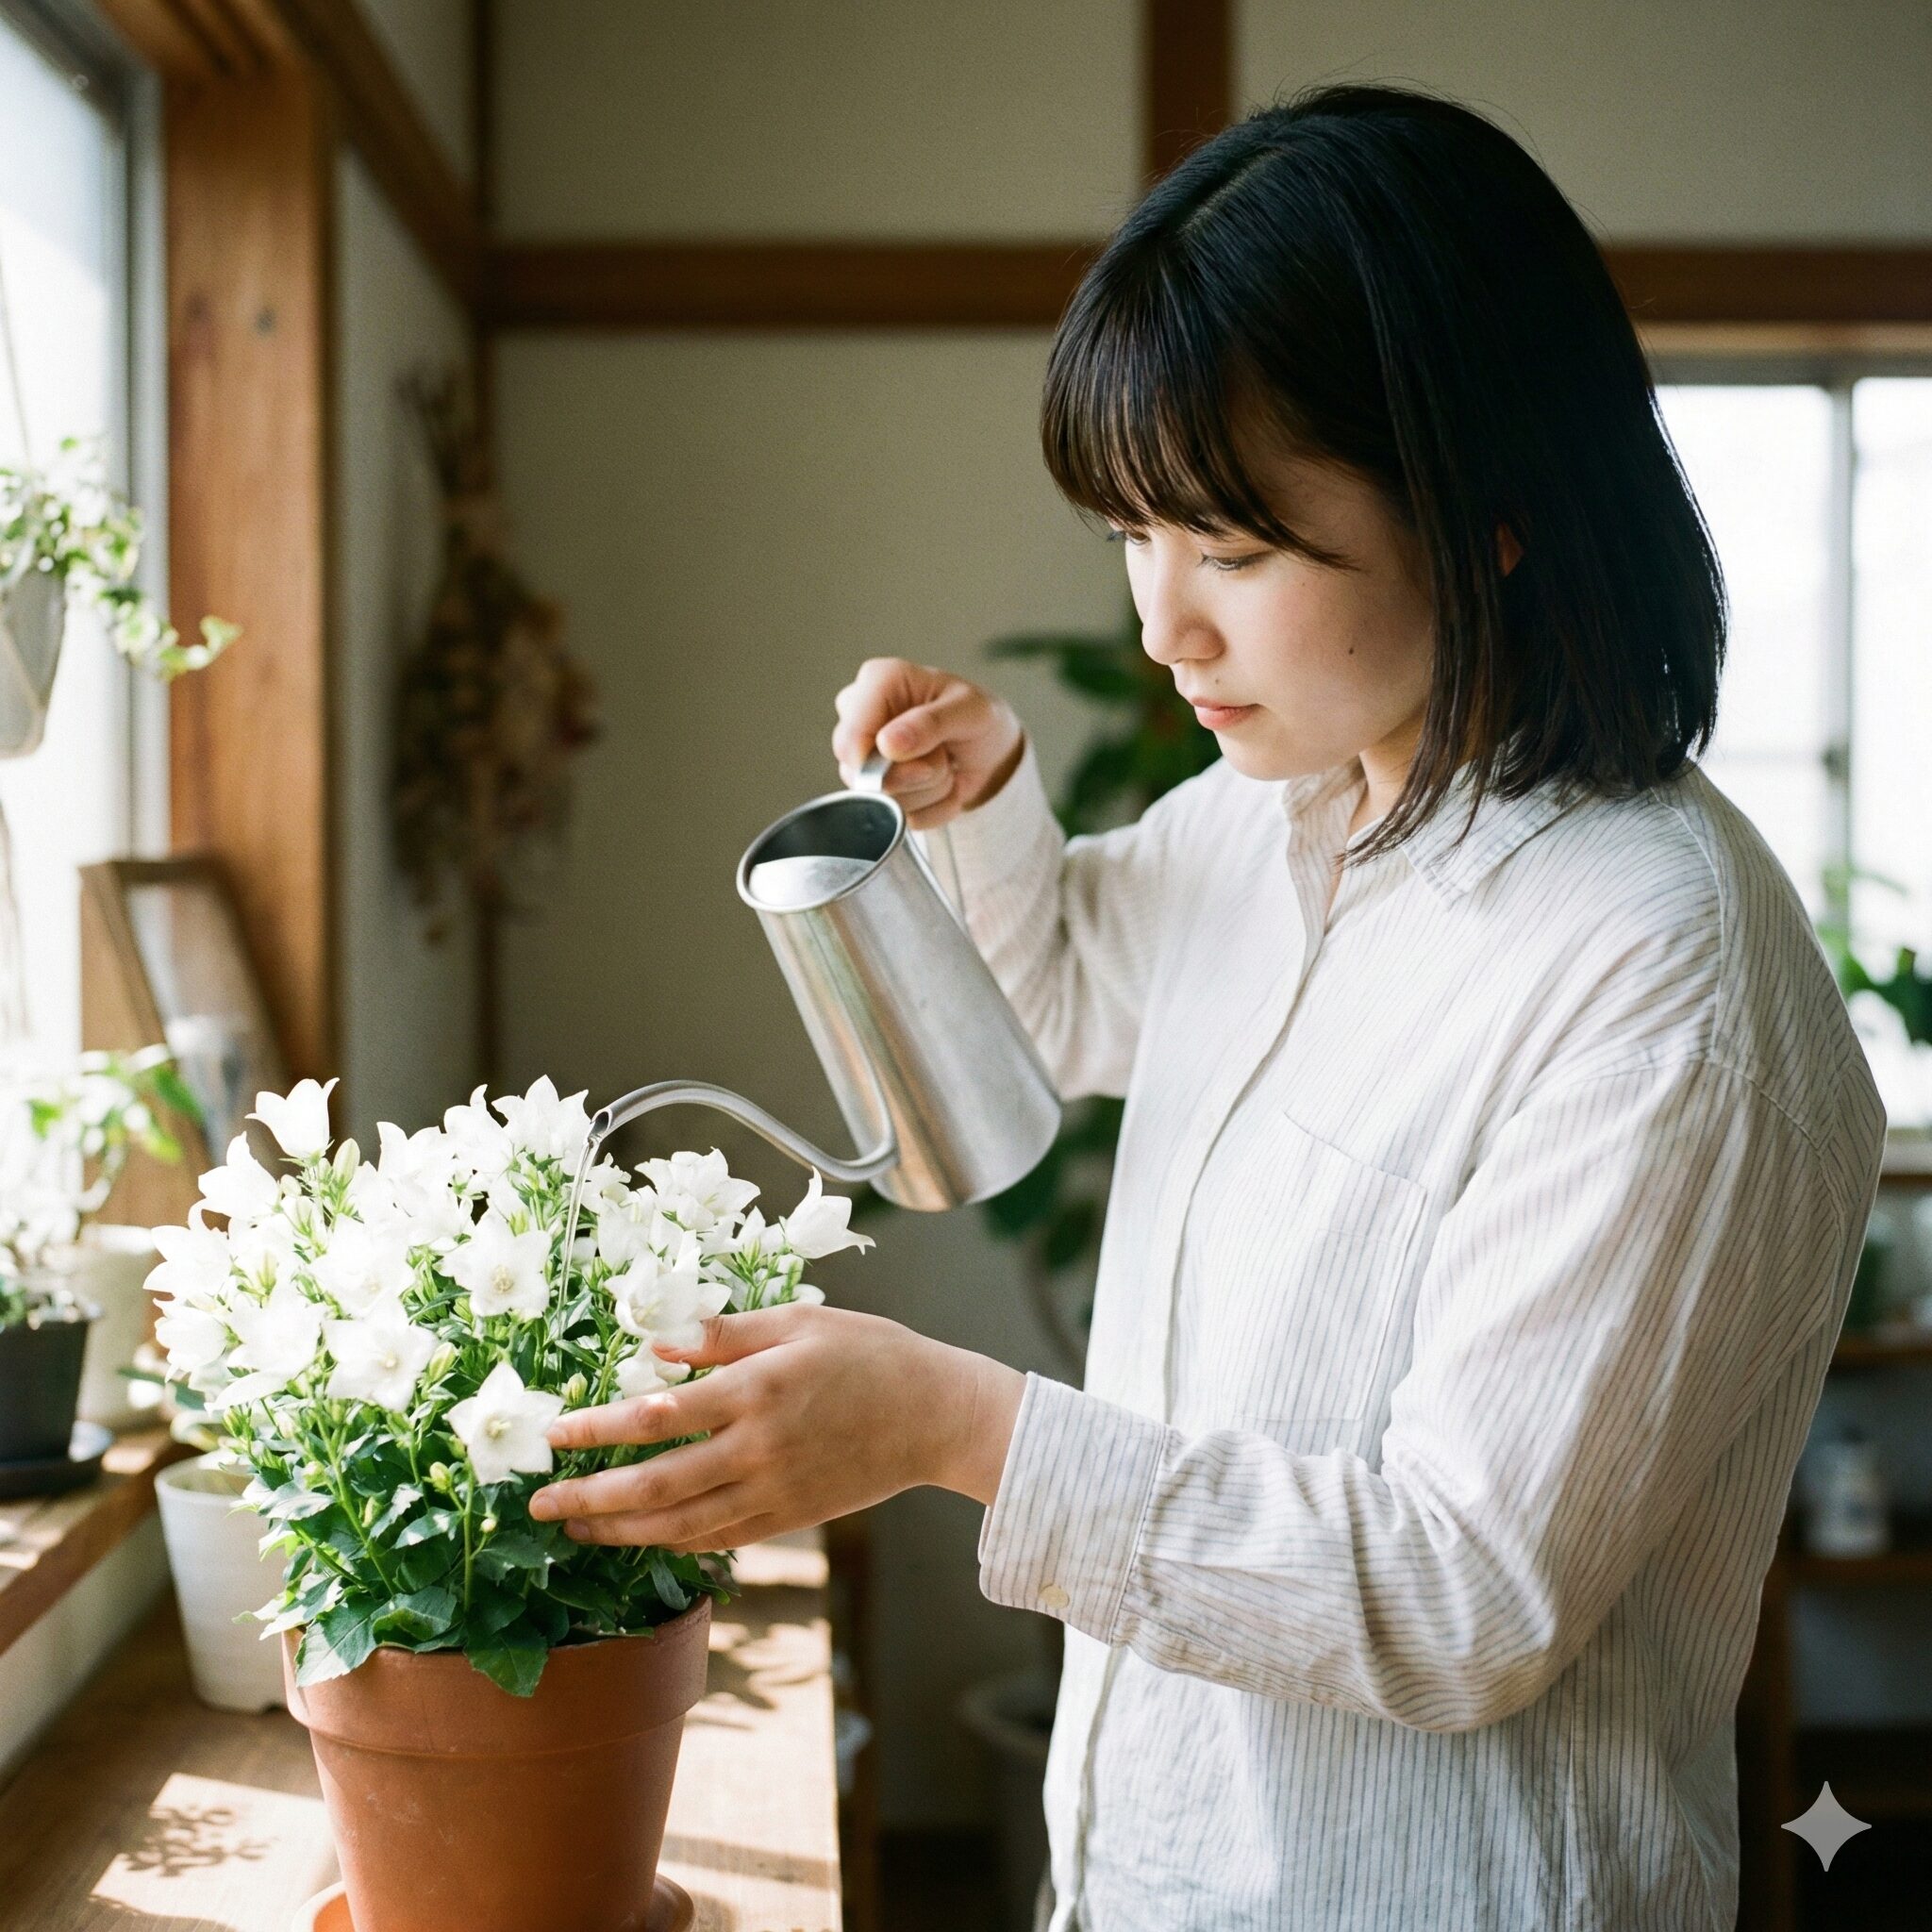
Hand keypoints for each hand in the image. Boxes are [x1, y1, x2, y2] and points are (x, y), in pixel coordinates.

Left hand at [530, 1303, 1025, 1552]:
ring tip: (573, 1527)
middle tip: (539, 1501)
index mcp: (756, 1391)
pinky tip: (641, 1538)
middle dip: (588, 1496)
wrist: (936, 1415)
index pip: (656, 1417)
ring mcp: (773, 1491)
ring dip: (618, 1531)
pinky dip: (673, 1543)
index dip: (596, 1429)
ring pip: (679, 1525)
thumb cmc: (871, 1354)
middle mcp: (757, 1449)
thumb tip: (658, 1345)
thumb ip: (726, 1334)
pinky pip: (718, 1538)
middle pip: (654, 1484)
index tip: (553, 1434)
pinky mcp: (788, 1517)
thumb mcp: (799, 1320)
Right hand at [831, 657, 1024, 829]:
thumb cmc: (976, 716)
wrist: (990, 749)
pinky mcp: (876, 788)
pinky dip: (931, 808)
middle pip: (860, 773)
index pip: (850, 737)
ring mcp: (863, 755)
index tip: (923, 765)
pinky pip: (897, 816)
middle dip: (914, 776)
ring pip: (881, 799)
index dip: (880, 763)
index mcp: (878, 681)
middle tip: (945, 756)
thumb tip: (887, 744)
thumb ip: (930, 723)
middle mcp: (860, 716)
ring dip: (928, 791)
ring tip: (945, 763)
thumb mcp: (970, 711)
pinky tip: (941, 783)